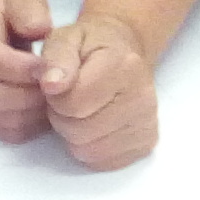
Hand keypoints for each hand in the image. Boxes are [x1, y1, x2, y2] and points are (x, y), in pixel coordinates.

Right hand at [0, 0, 55, 145]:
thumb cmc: (5, 8)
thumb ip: (28, 8)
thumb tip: (39, 31)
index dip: (20, 66)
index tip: (49, 64)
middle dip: (33, 92)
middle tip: (60, 82)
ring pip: (3, 118)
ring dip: (36, 111)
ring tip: (58, 94)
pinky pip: (9, 132)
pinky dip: (33, 125)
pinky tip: (49, 107)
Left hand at [37, 9, 157, 169]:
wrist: (123, 52)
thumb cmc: (90, 46)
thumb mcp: (66, 38)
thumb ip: (55, 58)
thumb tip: (51, 85)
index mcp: (123, 66)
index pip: (72, 104)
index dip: (56, 97)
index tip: (62, 84)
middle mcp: (142, 96)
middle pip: (80, 132)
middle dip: (64, 118)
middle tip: (71, 98)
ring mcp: (148, 122)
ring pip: (90, 151)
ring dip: (76, 135)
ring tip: (84, 110)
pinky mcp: (147, 142)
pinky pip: (103, 161)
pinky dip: (92, 147)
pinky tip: (97, 124)